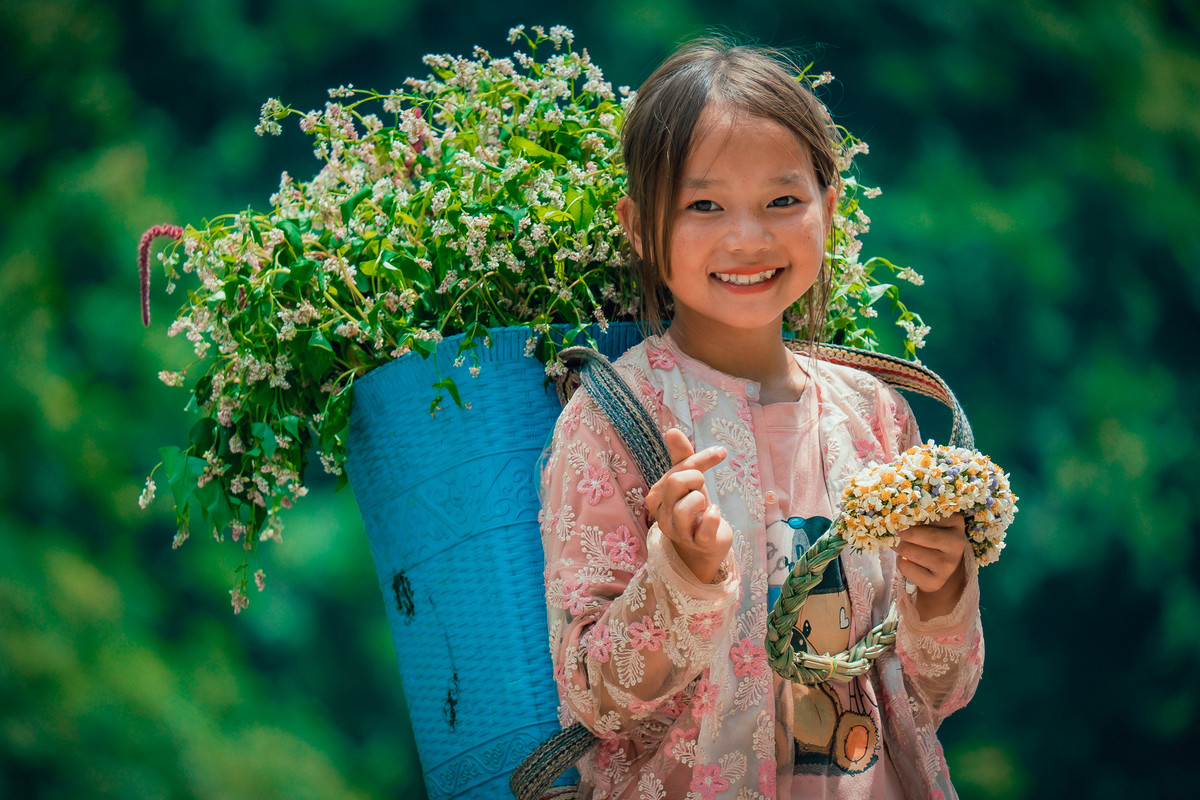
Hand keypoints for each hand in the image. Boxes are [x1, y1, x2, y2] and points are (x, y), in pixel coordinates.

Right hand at [644, 428, 733, 583]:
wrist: (703, 545)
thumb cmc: (694, 509)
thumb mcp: (688, 481)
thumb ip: (680, 456)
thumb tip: (671, 430)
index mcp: (656, 497)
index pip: (677, 469)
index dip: (701, 459)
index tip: (721, 453)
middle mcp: (662, 515)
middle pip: (678, 481)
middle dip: (697, 479)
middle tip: (701, 490)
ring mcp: (678, 532)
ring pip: (688, 504)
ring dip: (703, 501)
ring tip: (704, 508)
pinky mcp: (697, 543)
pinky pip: (707, 525)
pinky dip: (714, 517)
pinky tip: (713, 516)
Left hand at [895, 512, 968, 618]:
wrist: (940, 567)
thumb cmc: (930, 536)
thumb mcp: (929, 520)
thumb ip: (916, 513)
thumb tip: (892, 514)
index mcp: (955, 522)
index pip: (925, 513)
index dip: (907, 515)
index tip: (898, 515)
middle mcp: (957, 543)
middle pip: (914, 534)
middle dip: (899, 533)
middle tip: (893, 532)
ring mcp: (949, 565)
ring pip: (909, 550)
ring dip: (898, 547)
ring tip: (900, 545)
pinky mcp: (937, 582)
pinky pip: (906, 567)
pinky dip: (900, 561)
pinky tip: (908, 560)